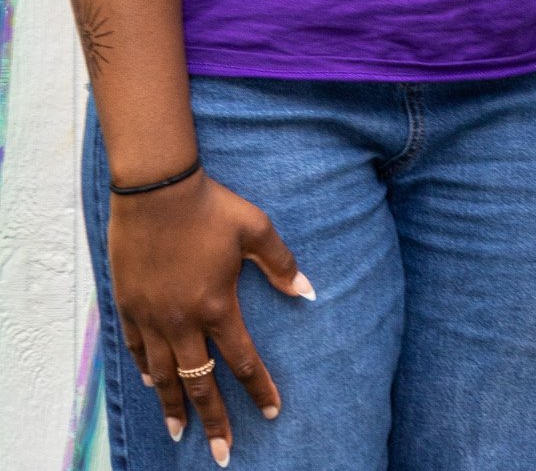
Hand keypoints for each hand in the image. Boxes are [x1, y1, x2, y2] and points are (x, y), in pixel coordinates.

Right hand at [110, 169, 314, 460]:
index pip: (242, 360)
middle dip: (214, 421)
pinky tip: (150, 385)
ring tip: (180, 432)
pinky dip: (145, 371)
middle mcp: (183, 320)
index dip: (259, 389)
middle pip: (199, 383)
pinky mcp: (128, 305)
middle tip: (223, 453)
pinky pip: (137, 349)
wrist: (156, 189)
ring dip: (173, 407)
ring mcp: (152, 316)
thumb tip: (308, 292)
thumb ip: (281, 263)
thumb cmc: (209, 206)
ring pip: (162, 376)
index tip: (271, 414)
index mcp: (217, 305)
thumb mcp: (255, 227)